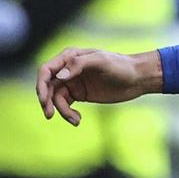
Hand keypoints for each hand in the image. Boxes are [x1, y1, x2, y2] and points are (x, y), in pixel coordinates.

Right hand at [37, 47, 157, 124]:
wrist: (137, 78)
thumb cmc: (121, 65)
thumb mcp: (101, 61)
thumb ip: (79, 65)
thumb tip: (58, 76)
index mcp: (70, 57)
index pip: (46, 70)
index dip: (40, 84)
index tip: (44, 100)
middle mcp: (68, 69)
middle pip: (47, 86)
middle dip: (46, 101)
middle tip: (50, 115)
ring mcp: (73, 82)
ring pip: (56, 98)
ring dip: (61, 111)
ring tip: (75, 120)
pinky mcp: (79, 94)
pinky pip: (65, 105)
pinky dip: (68, 114)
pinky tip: (78, 120)